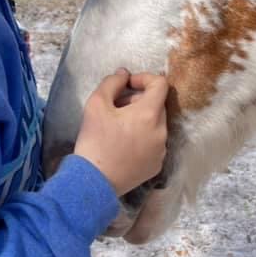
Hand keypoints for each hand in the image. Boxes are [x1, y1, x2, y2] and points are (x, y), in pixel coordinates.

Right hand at [73, 69, 168, 196]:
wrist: (94, 182)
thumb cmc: (95, 141)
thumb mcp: (96, 104)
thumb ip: (112, 82)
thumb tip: (124, 74)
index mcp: (149, 114)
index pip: (161, 84)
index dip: (144, 78)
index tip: (127, 85)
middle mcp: (161, 132)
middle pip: (157, 104)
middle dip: (139, 99)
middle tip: (117, 107)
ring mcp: (161, 150)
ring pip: (156, 124)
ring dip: (141, 118)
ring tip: (118, 126)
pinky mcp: (157, 165)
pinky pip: (154, 142)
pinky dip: (143, 136)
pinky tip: (123, 144)